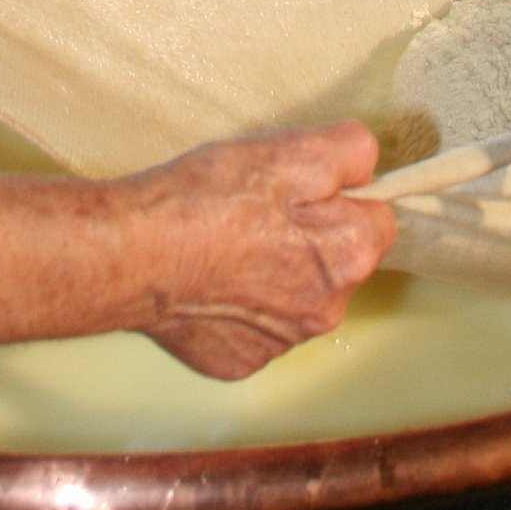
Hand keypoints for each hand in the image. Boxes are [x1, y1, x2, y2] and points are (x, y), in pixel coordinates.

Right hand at [120, 121, 395, 380]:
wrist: (134, 256)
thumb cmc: (207, 201)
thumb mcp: (289, 149)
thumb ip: (349, 151)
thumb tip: (366, 165)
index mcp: (349, 254)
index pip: (376, 217)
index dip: (339, 193)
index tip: (300, 187)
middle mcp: (326, 309)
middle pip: (336, 261)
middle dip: (309, 236)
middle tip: (257, 210)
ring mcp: (281, 342)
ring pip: (295, 294)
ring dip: (274, 272)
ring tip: (227, 243)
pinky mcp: (240, 360)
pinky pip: (255, 325)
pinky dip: (238, 305)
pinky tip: (210, 280)